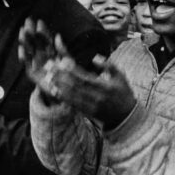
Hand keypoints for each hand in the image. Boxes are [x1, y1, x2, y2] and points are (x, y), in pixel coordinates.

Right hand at [19, 18, 78, 102]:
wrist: (65, 93)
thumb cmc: (68, 77)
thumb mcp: (68, 61)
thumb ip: (62, 49)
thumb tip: (57, 35)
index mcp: (52, 53)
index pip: (46, 39)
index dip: (43, 31)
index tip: (39, 21)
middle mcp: (43, 57)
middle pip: (36, 43)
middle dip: (31, 32)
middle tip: (27, 21)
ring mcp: (37, 65)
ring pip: (30, 50)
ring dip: (26, 41)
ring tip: (22, 32)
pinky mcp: (33, 74)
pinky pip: (27, 64)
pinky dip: (24, 57)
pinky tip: (22, 49)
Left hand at [20, 18, 135, 127]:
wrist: (127, 116)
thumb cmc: (123, 93)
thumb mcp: (121, 77)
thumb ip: (109, 66)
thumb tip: (95, 57)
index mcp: (105, 87)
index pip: (84, 78)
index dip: (71, 70)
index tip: (60, 62)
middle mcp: (97, 97)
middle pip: (75, 86)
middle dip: (60, 76)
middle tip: (49, 67)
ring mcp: (92, 106)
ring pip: (72, 96)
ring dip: (58, 86)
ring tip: (48, 77)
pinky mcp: (88, 113)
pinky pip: (73, 104)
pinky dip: (63, 97)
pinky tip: (54, 90)